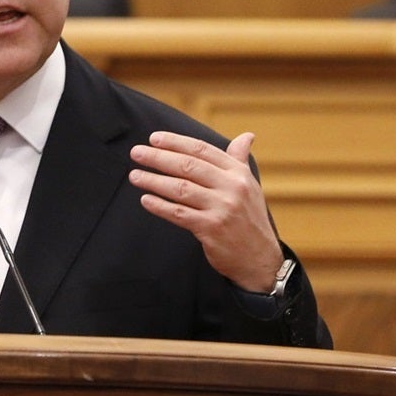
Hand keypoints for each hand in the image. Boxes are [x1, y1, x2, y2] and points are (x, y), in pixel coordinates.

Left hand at [128, 131, 283, 292]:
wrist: (260, 259)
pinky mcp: (212, 229)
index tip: (153, 138)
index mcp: (238, 173)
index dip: (175, 142)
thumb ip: (240, 160)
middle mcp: (232, 187)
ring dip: (154, 181)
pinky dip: (160, 206)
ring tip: (135, 176)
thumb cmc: (249, 218)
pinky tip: (145, 200)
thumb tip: (246, 135)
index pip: (202, 150)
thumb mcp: (249, 186)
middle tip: (136, 153)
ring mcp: (222, 208)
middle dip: (158, 158)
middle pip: (188, 166)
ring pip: (181, 188)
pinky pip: (180, 213)